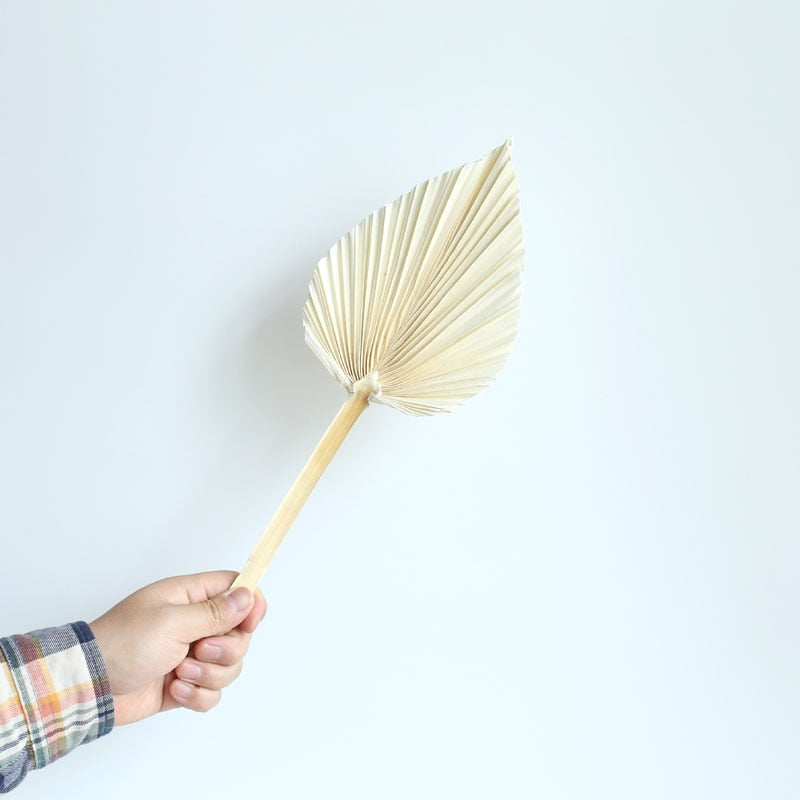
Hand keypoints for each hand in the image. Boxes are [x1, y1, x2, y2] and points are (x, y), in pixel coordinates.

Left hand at [90, 571, 266, 725]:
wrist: (90, 686)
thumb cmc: (124, 643)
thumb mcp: (172, 621)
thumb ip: (214, 611)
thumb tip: (248, 595)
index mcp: (191, 597)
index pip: (236, 589)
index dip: (250, 604)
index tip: (250, 622)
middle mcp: (195, 624)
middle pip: (240, 634)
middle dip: (226, 649)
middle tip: (198, 651)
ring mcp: (191, 655)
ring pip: (230, 665)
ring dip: (209, 674)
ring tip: (179, 673)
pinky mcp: (184, 684)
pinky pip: (213, 692)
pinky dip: (198, 695)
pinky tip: (174, 690)